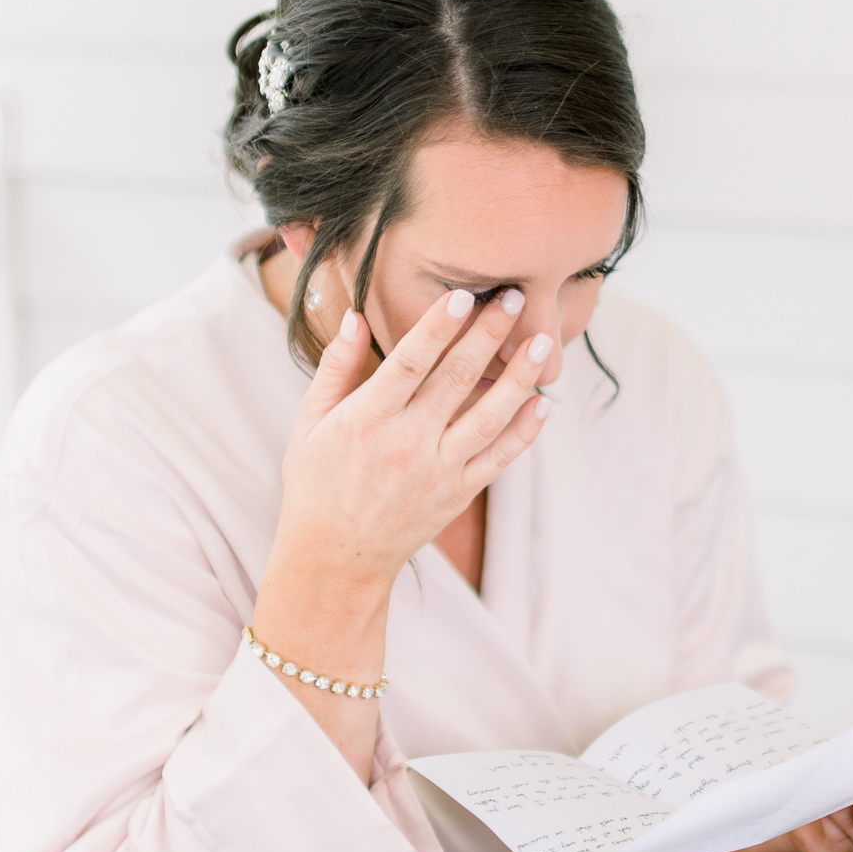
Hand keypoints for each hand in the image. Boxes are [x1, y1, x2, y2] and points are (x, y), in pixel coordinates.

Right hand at [273, 286, 552, 594]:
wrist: (337, 557)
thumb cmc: (317, 482)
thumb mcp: (310, 423)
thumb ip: (335, 368)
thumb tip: (353, 316)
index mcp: (368, 419)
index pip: (410, 362)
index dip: (440, 326)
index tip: (465, 294)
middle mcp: (407, 442)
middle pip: (458, 378)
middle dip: (490, 334)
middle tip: (515, 297)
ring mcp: (437, 470)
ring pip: (490, 416)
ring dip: (521, 376)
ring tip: (543, 341)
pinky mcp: (458, 493)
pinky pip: (499, 458)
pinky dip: (524, 431)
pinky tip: (541, 403)